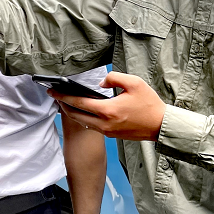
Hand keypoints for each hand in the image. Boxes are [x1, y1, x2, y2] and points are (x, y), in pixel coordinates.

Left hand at [51, 71, 165, 140]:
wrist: (160, 125)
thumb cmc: (149, 104)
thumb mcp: (134, 83)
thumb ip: (114, 78)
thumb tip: (101, 82)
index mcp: (108, 110)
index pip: (79, 103)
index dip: (63, 96)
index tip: (53, 91)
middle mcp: (104, 124)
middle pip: (76, 115)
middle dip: (63, 105)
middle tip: (56, 96)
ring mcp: (108, 132)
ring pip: (83, 122)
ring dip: (73, 113)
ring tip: (67, 103)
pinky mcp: (112, 135)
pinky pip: (92, 126)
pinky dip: (84, 118)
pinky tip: (84, 111)